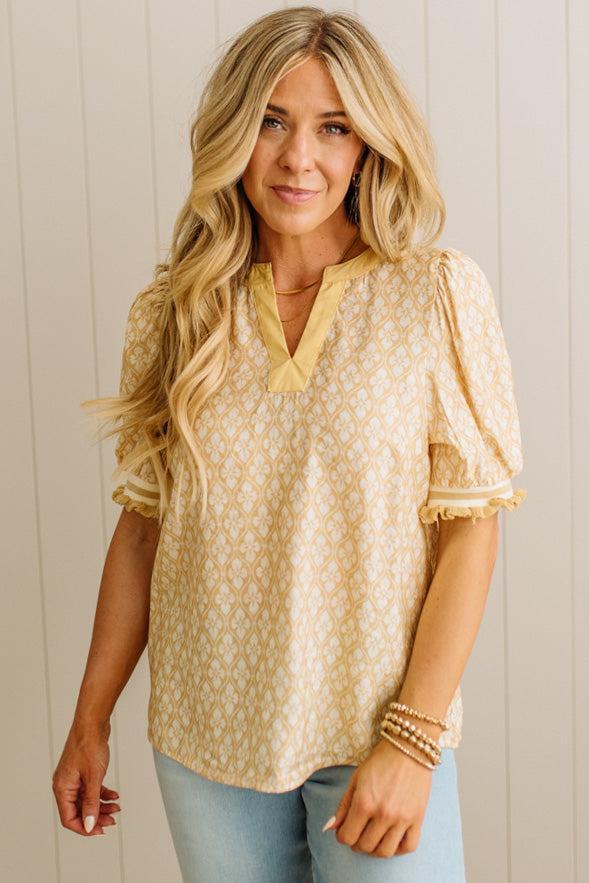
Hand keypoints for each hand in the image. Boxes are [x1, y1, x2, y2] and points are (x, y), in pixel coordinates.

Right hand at [52, 720, 120, 835]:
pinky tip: (114, 795)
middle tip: (113, 821)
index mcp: (62, 789)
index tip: (100, 831)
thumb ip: (91, 803)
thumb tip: (90, 825)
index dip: (85, 828)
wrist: (93, 723)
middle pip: (79, 811)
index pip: (69, 819)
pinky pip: (91, 789)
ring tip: (117, 808)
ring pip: (87, 801)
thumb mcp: (93, 778)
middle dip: (96, 817)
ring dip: (102, 806)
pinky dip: (102, 794)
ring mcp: (74, 779)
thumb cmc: (89, 745)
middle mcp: (65, 785)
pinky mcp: (82, 772)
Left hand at [323, 738, 432, 857]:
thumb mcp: (356, 779)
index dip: (342, 836)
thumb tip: (330, 828)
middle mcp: (383, 813)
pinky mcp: (418, 819)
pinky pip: (408, 847)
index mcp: (364, 802)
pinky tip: (391, 839)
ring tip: (372, 838)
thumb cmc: (380, 761)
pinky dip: (398, 849)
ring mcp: (402, 818)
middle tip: (358, 833)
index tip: (344, 830)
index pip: (347, 836)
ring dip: (375, 849)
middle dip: (356, 843)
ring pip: (384, 852)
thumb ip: (343, 806)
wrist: (409, 747)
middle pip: (364, 846)